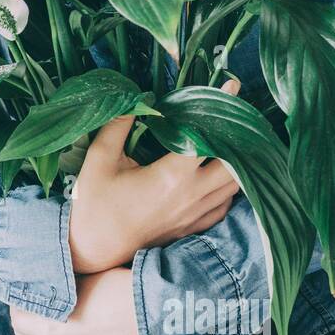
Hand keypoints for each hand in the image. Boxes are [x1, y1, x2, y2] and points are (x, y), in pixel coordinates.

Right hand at [67, 77, 241, 273]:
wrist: (93, 249)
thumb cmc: (94, 204)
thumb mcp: (100, 159)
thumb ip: (119, 124)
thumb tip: (138, 98)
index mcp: (172, 175)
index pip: (209, 135)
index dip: (222, 108)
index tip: (232, 85)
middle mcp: (192, 195)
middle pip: (235, 162)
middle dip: (240, 135)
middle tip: (238, 113)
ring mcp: (196, 214)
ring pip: (235, 185)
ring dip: (239, 160)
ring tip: (235, 137)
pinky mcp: (193, 227)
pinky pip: (225, 204)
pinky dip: (230, 186)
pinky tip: (222, 172)